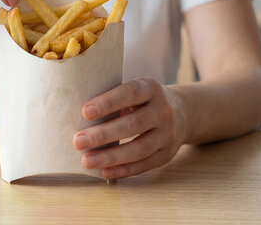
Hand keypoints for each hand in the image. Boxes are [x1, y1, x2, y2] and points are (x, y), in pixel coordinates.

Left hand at [73, 78, 187, 178]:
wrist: (183, 112)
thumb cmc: (144, 100)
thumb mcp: (136, 90)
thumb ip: (114, 98)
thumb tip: (76, 115)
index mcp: (151, 88)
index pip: (130, 93)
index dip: (108, 102)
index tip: (85, 111)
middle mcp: (164, 110)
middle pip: (133, 124)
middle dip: (103, 134)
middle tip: (77, 141)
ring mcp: (168, 134)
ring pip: (140, 148)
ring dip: (111, 157)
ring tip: (86, 160)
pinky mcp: (167, 154)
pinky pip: (145, 164)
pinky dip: (123, 170)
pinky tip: (104, 172)